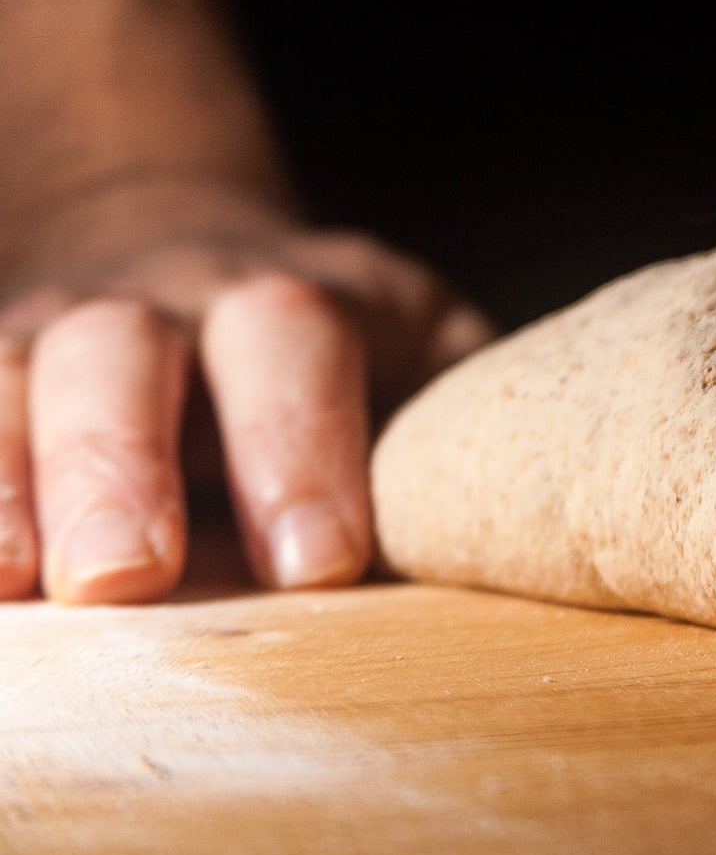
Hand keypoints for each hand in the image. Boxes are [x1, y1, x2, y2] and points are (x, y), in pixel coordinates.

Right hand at [0, 187, 490, 605]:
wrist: (206, 274)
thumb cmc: (349, 364)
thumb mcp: (427, 362)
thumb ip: (460, 430)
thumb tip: (525, 524)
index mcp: (303, 298)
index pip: (300, 343)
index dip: (303, 443)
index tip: (320, 561)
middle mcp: (166, 301)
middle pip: (124, 349)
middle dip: (122, 461)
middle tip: (132, 575)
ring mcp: (57, 332)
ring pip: (9, 376)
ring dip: (4, 478)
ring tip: (15, 580)